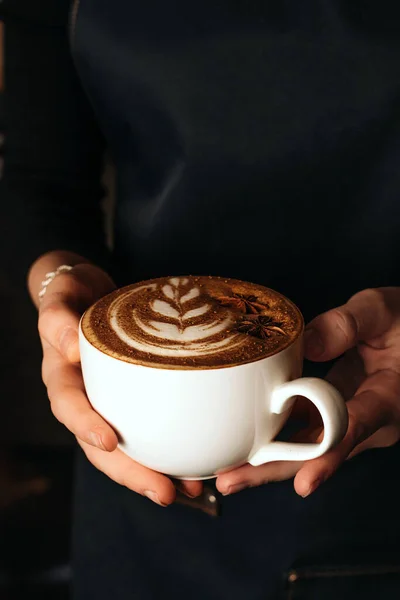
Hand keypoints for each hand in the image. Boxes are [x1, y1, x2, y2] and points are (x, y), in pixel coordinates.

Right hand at [37, 261, 201, 504]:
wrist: (85, 291)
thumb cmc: (70, 293)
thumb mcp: (61, 297)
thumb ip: (57, 318)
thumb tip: (67, 345)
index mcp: (62, 378)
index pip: (69, 407)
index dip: (85, 426)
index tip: (108, 441)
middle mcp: (84, 397)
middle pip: (101, 445)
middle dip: (132, 472)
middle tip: (166, 493)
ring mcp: (108, 401)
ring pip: (127, 446)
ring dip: (156, 471)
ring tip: (191, 490)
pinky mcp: (132, 398)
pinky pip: (147, 427)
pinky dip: (169, 447)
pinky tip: (197, 462)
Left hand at [216, 288, 399, 497]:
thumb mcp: (381, 311)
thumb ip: (347, 324)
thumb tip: (306, 345)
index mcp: (387, 397)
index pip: (354, 429)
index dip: (327, 457)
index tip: (304, 482)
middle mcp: (368, 421)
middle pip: (319, 453)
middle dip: (274, 470)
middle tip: (231, 481)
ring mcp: (348, 421)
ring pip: (305, 448)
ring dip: (265, 460)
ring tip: (225, 472)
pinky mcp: (332, 413)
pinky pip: (301, 430)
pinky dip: (272, 436)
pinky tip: (239, 439)